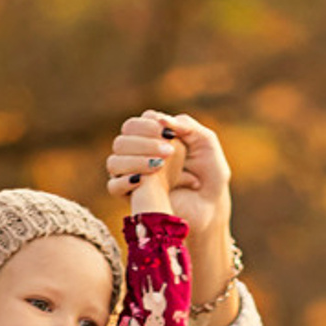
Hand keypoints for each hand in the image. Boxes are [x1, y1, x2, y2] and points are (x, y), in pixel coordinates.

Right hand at [108, 111, 229, 237]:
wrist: (211, 205)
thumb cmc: (211, 173)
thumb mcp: (205, 142)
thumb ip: (185, 125)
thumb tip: (160, 120)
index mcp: (152, 139)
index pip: (133, 125)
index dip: (146, 126)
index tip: (169, 134)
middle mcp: (138, 156)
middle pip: (121, 141)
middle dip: (143, 143)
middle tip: (168, 152)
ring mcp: (132, 177)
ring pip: (114, 161)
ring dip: (135, 160)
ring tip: (160, 166)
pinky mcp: (132, 198)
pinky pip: (113, 186)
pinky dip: (126, 180)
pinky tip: (144, 180)